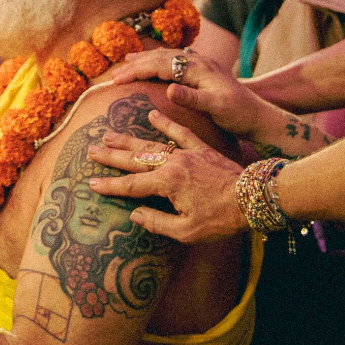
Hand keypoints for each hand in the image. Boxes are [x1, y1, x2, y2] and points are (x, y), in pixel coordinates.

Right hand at [87, 108, 248, 243]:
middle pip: (135, 159)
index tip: (90, 184)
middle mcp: (173, 164)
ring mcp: (187, 153)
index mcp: (168, 184)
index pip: (131, 185)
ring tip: (109, 134)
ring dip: (128, 139)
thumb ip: (157, 222)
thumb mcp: (186, 231)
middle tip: (91, 150)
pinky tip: (151, 113)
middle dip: (111, 156)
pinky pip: (180, 132)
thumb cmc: (221, 219)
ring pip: (151, 144)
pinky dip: (165, 122)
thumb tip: (134, 214)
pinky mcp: (202, 148)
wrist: (253, 198)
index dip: (110, 186)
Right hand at [103, 48, 273, 145]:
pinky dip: (157, 62)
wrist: (258, 115)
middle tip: (112, 76)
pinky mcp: (201, 71)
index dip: (137, 70)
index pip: (161, 64)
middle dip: (135, 65)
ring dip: (144, 60)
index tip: (117, 79)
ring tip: (125, 64)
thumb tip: (168, 88)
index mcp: (199, 68)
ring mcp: (200, 64)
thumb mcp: (216, 108)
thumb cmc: (238, 114)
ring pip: (166, 57)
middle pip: (161, 57)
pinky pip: (173, 62)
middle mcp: (198, 61)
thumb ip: (192, 98)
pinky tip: (151, 65)